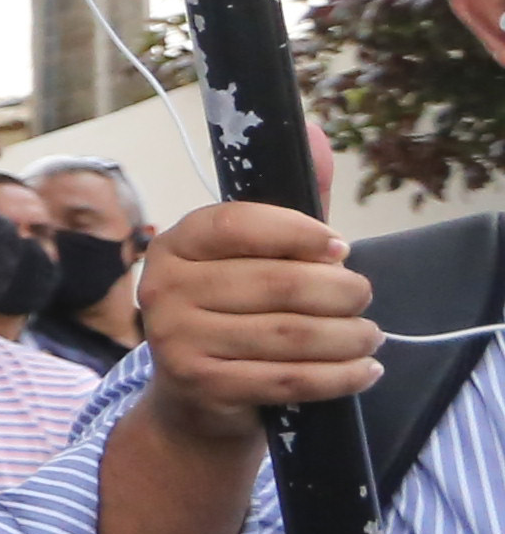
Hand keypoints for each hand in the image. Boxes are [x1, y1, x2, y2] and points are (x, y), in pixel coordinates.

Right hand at [131, 204, 379, 427]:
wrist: (193, 398)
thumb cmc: (234, 314)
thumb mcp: (255, 258)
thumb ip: (291, 206)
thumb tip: (320, 134)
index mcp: (175, 246)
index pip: (236, 224)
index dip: (297, 233)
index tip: (341, 248)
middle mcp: (163, 289)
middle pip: (276, 283)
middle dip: (340, 292)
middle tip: (363, 298)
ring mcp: (176, 340)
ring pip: (290, 334)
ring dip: (348, 337)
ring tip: (369, 336)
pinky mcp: (202, 385)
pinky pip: (289, 379)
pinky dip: (339, 376)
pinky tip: (364, 370)